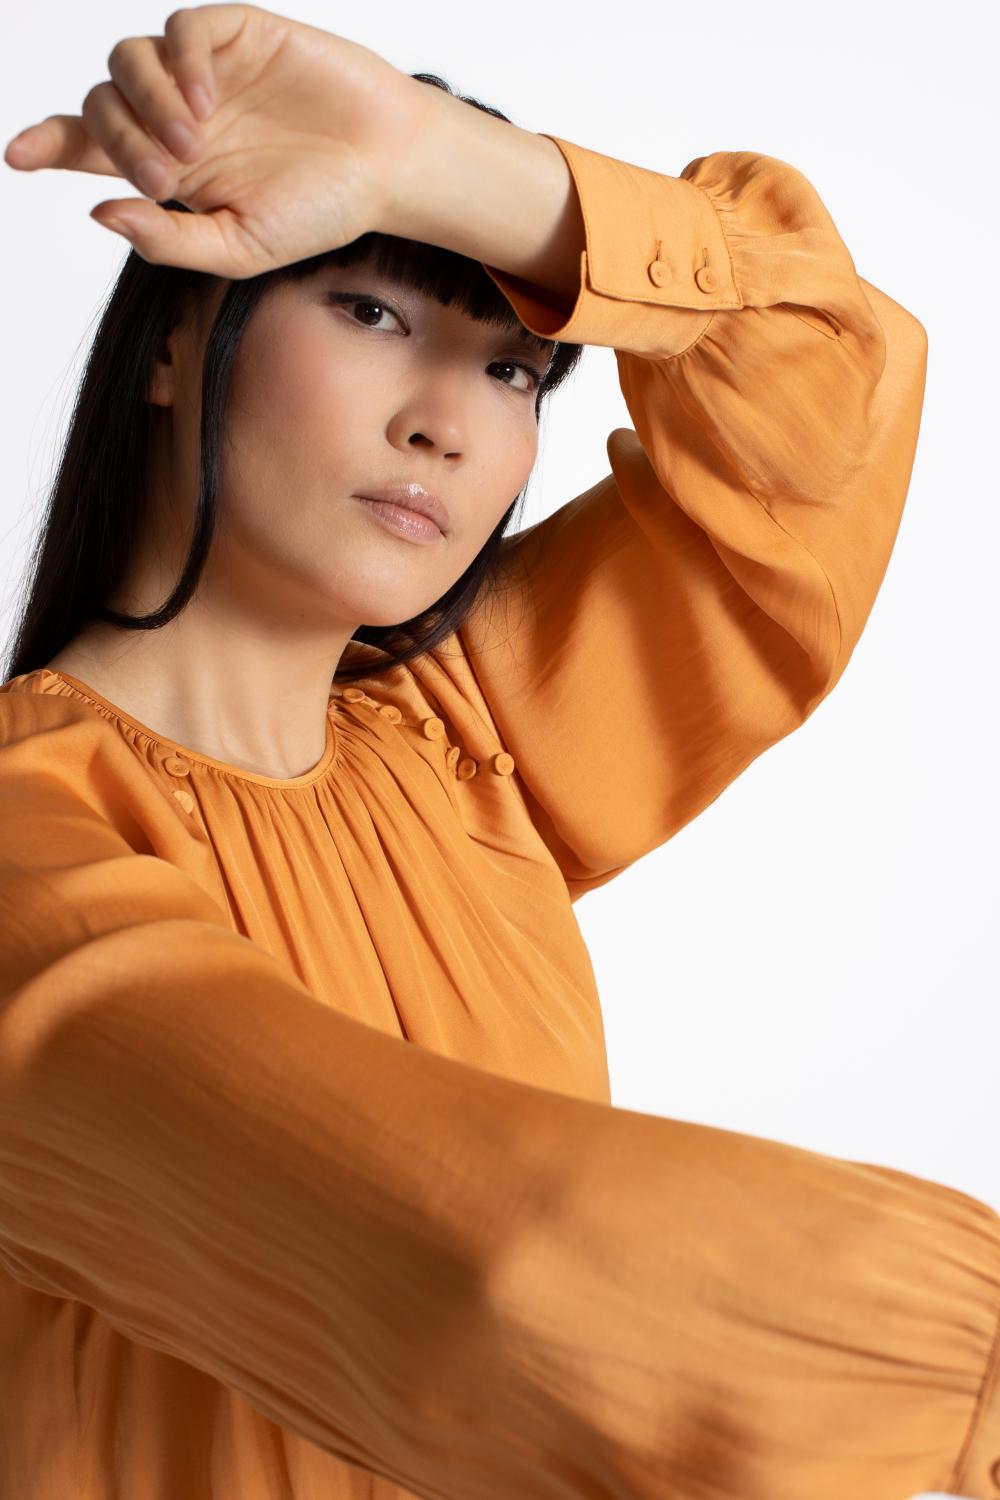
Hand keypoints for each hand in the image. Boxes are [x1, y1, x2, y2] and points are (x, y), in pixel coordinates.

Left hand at [2, 4, 432, 277]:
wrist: (389, 167)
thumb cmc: (320, 211)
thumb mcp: (240, 248)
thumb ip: (170, 239)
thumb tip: (99, 213)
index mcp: (172, 167)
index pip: (89, 146)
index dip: (49, 143)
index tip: (17, 156)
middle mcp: (177, 115)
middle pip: (101, 106)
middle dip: (119, 143)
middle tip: (165, 178)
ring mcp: (205, 73)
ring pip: (128, 61)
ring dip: (144, 104)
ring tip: (190, 145)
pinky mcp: (237, 35)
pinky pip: (182, 32)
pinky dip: (180, 63)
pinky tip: (207, 103)